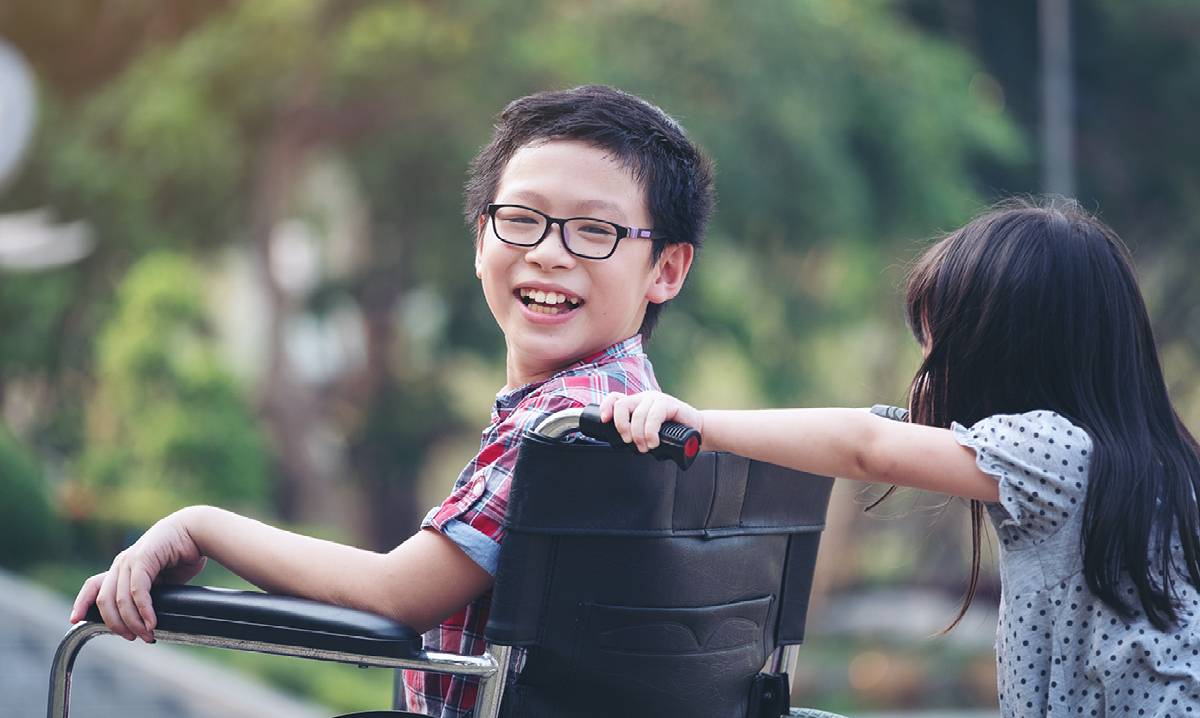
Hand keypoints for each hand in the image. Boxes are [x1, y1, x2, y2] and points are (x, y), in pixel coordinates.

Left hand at [70, 508, 207, 641]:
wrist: (197, 531)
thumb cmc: (182, 554)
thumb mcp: (161, 578)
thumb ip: (149, 594)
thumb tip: (147, 620)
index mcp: (122, 567)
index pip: (93, 585)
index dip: (81, 603)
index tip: (75, 620)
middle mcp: (121, 563)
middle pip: (104, 601)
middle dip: (115, 624)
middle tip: (132, 637)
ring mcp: (130, 560)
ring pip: (120, 600)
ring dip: (133, 622)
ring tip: (146, 634)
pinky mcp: (143, 558)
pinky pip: (137, 591)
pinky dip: (144, 610)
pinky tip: (151, 621)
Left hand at [599, 391, 702, 453]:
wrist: (695, 433)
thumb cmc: (670, 434)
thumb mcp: (646, 433)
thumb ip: (634, 433)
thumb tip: (620, 443)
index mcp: (635, 404)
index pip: (615, 399)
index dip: (606, 407)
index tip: (605, 420)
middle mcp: (643, 399)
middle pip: (622, 405)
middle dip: (622, 426)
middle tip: (628, 441)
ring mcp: (655, 399)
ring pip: (638, 415)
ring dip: (639, 435)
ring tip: (645, 447)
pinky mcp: (668, 403)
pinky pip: (653, 417)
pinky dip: (651, 433)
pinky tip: (654, 442)